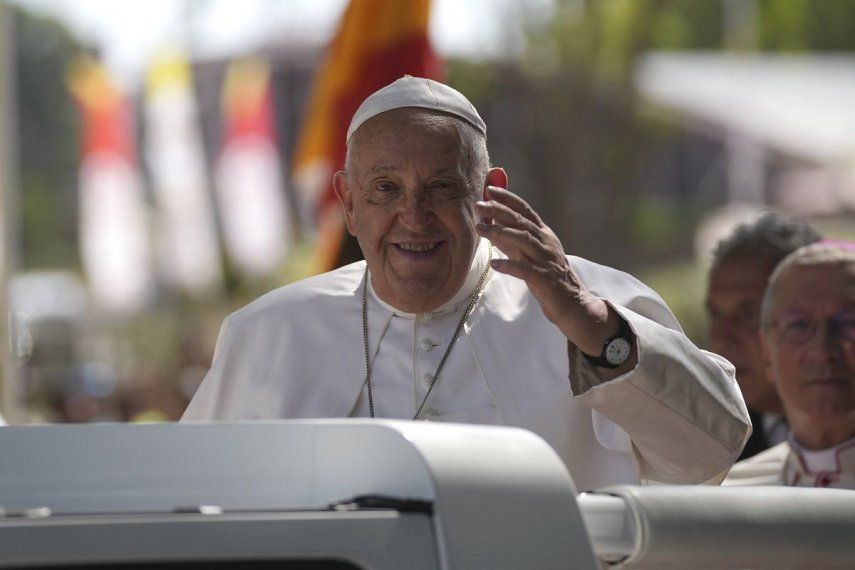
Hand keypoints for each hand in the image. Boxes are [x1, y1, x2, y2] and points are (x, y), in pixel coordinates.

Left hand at [475, 186, 627, 362]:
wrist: (573, 303)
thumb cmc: (548, 278)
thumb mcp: (529, 255)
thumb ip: (512, 242)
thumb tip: (492, 228)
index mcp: (543, 234)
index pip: (524, 210)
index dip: (507, 198)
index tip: (489, 189)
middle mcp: (546, 242)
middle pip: (520, 221)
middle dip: (498, 211)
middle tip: (478, 205)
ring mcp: (546, 260)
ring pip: (522, 240)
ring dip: (499, 232)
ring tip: (480, 229)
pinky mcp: (545, 279)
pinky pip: (525, 270)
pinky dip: (509, 265)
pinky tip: (494, 264)